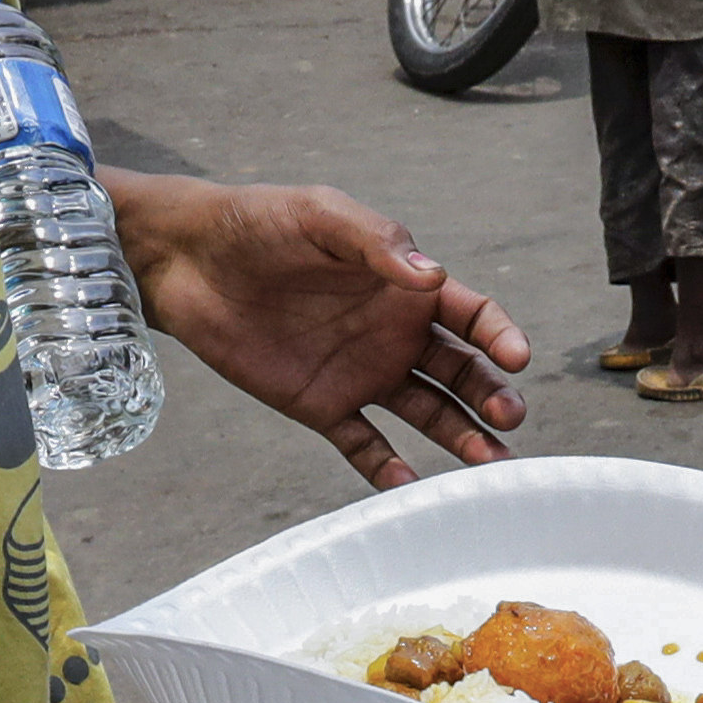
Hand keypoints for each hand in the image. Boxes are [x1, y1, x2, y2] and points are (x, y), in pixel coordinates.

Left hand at [110, 176, 528, 488]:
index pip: (472, 315)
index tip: (515, 357)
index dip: (499, 335)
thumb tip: (433, 276)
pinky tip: (409, 487)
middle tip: (509, 418)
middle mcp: (394, 334)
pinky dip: (387, 468)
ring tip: (487, 464)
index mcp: (405, 286)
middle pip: (461, 372)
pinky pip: (363, 444)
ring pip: (428, 413)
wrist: (187, 260)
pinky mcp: (322, 406)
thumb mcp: (321, 215)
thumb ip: (377, 242)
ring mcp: (362, 374)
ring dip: (460, 438)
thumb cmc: (259, 223)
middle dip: (491, 395)